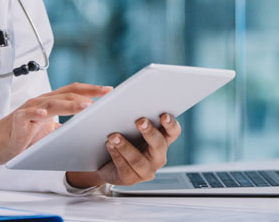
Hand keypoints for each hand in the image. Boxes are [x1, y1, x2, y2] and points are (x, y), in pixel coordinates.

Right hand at [0, 83, 111, 164]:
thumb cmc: (24, 135)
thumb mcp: (50, 129)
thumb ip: (66, 126)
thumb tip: (88, 130)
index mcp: (51, 102)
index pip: (74, 90)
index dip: (91, 89)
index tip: (109, 90)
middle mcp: (42, 101)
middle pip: (67, 93)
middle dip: (88, 94)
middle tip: (105, 96)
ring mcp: (30, 109)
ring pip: (52, 103)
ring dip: (70, 104)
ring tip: (85, 106)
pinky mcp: (18, 120)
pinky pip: (28, 115)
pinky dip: (36, 113)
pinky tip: (43, 114)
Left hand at [66, 112, 180, 188]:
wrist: (105, 161)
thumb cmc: (122, 137)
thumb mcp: (131, 126)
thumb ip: (135, 115)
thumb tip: (129, 100)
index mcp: (162, 140)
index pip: (173, 132)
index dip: (171, 124)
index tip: (163, 114)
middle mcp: (158, 156)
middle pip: (159, 145)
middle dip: (149, 132)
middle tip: (139, 121)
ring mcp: (146, 170)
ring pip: (138, 160)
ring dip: (125, 146)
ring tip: (114, 136)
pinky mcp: (131, 179)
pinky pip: (125, 168)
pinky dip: (116, 155)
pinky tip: (109, 145)